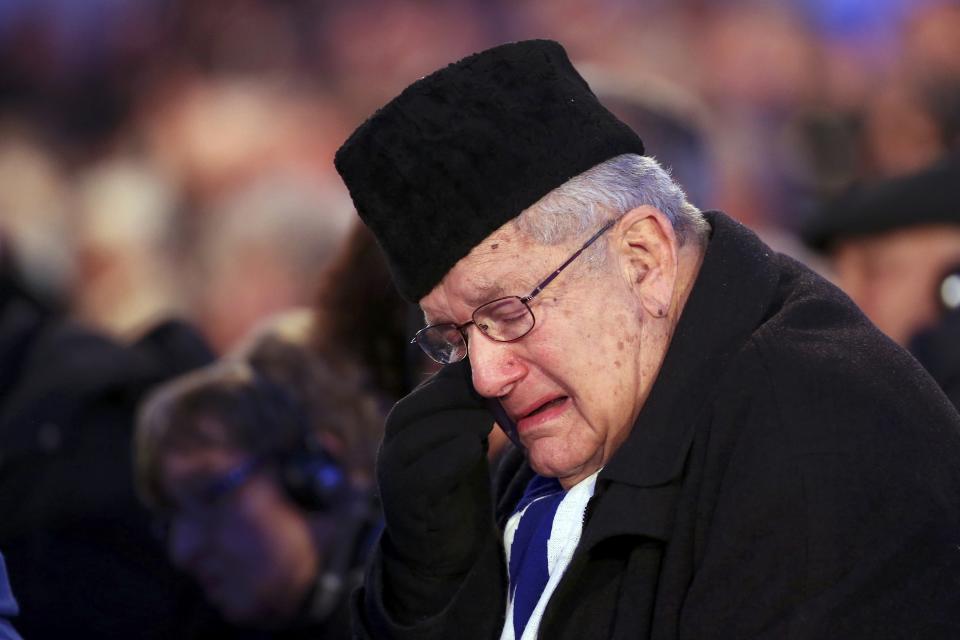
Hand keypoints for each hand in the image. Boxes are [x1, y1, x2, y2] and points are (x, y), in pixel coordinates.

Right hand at [377, 359, 494, 592]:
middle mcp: (391, 448)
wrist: (443, 553)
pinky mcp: (405, 503)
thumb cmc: (456, 489)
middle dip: (454, 398)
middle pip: (413, 409)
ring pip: (415, 437)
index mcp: (404, 429)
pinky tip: (474, 451)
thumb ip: (466, 411)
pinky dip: (451, 455)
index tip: (491, 379)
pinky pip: (423, 472)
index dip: (458, 380)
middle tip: (489, 402)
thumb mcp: (461, 441)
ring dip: (455, 424)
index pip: (426, 390)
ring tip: (486, 425)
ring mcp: (394, 476)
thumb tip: (482, 368)